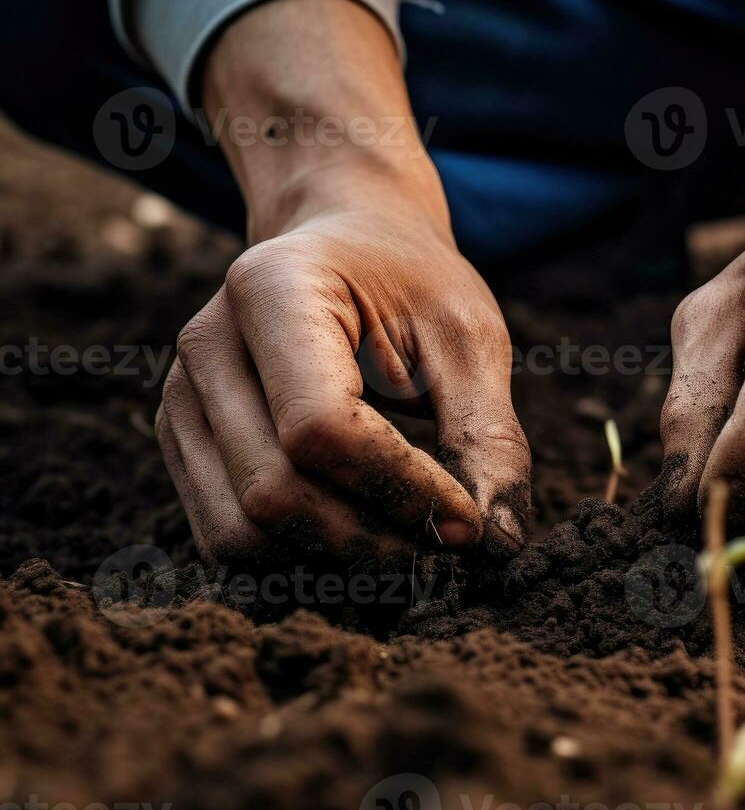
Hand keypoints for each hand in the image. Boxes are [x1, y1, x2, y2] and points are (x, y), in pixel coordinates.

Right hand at [156, 165, 529, 563]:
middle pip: (272, 492)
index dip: (400, 490)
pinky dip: (299, 560)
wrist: (349, 246)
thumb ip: (487, 433)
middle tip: (446, 550)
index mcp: (273, 290)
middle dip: (371, 541)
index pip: (322, 427)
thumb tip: (497, 542)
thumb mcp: (469, 336)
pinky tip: (365, 539)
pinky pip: (227, 536)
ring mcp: (181, 396)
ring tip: (411, 549)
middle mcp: (207, 344)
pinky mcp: (184, 441)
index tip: (470, 524)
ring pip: (240, 532)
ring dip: (334, 563)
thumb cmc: (413, 285)